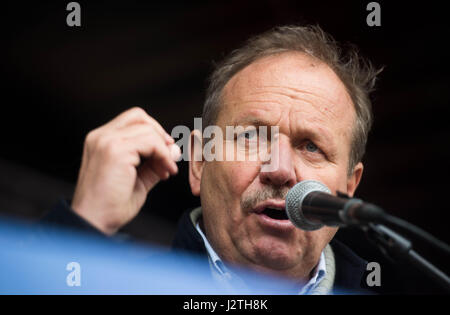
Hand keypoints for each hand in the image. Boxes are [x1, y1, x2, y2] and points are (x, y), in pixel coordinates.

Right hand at [71, 107, 179, 234]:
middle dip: (160, 135)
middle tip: (170, 157)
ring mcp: (106, 141)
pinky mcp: (115, 151)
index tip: (165, 154)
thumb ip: (153, 164)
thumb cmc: (110, 206)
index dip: (154, 132)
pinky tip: (166, 172)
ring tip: (167, 170)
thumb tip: (174, 151)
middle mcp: (100, 136)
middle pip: (139, 117)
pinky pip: (150, 142)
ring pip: (147, 129)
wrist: (93, 223)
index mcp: (101, 140)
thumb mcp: (137, 180)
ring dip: (164, 149)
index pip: (132, 120)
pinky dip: (163, 155)